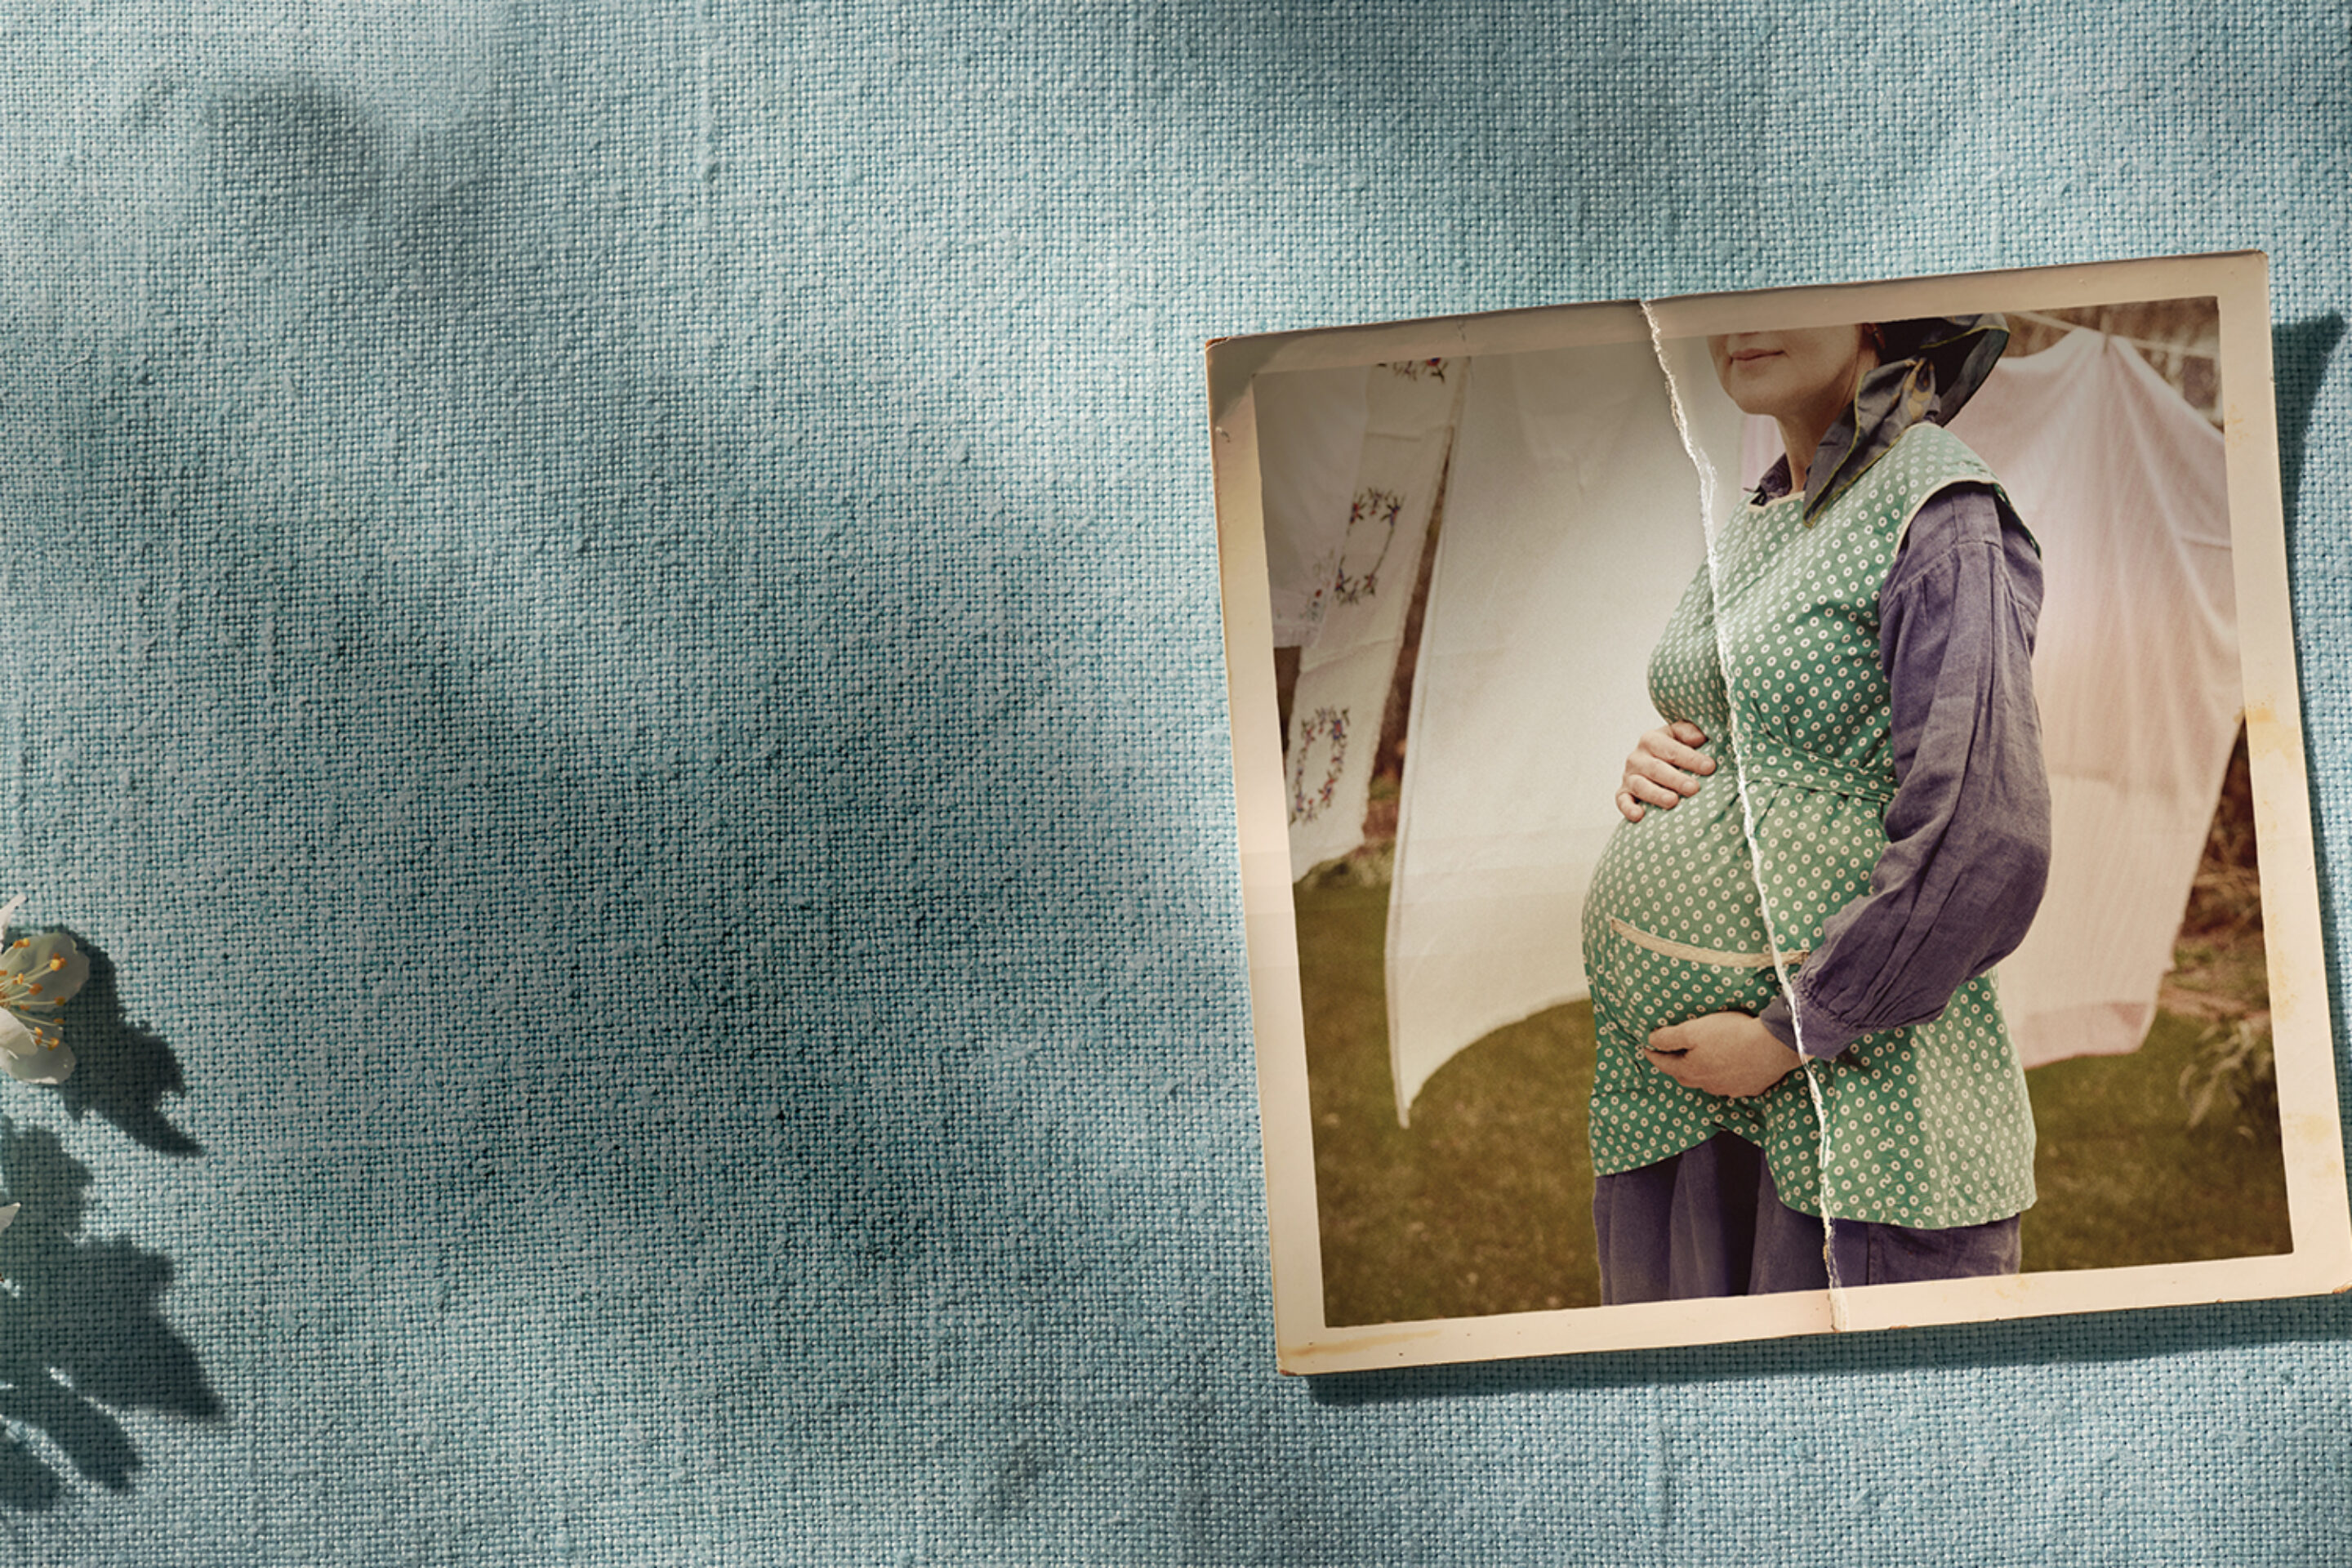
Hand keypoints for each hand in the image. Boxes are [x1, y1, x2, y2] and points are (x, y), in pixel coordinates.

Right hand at [1615, 721, 1715, 822]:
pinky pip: (1622, 801)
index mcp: (1651, 739)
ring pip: (1640, 786)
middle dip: (1675, 779)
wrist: (1654, 763)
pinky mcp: (1623, 793)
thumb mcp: (1681, 736)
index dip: (1691, 758)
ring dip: (1656, 794)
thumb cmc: (1674, 750)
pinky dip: (1628, 809)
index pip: (1671, 749)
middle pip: (1656, 768)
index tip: (1710, 767)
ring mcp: (1628, 776)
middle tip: (1693, 788)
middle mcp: (1637, 757)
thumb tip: (1699, 738)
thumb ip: (1690, 732)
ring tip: (1673, 802)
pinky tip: (1639, 815)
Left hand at [1644, 1011, 1800, 1097]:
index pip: (1665, 1064)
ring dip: (1701, 1074)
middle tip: (1670, 1057)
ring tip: (1700, 1063)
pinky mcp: (1750, 1087)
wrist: (1772, 1045)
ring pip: (1708, 1082)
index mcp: (1692, 1070)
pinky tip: (1729, 1069)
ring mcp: (1730, 1088)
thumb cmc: (1731, 1034)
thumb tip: (1651, 1041)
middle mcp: (1708, 1084)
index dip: (1654, 1055)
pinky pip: (1731, 1084)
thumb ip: (1669, 1037)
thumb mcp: (1693, 1030)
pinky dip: (1725, 1076)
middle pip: (1686, 1077)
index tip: (1647, 1049)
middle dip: (1675, 1067)